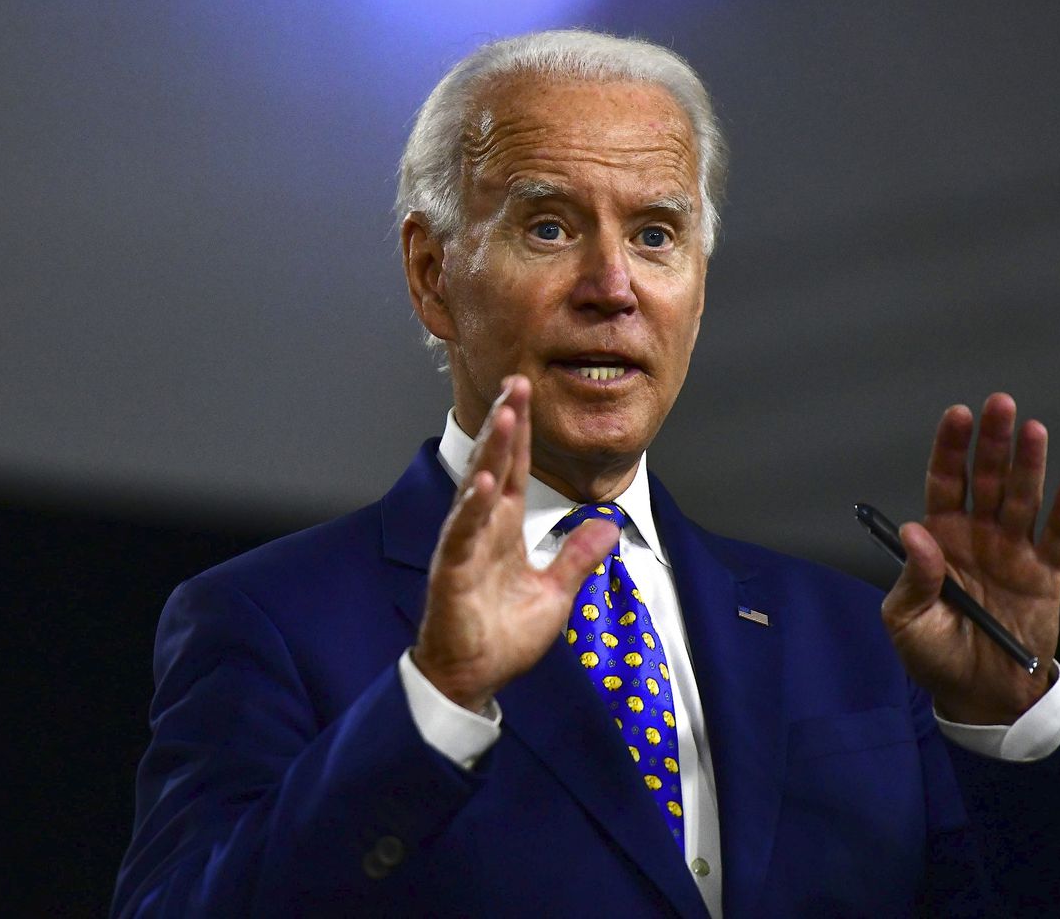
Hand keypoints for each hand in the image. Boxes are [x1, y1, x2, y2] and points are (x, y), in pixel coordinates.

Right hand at [412, 376, 622, 713]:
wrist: (473, 678)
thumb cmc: (502, 636)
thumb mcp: (555, 593)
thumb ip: (577, 556)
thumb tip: (607, 523)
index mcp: (503, 528)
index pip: (513, 468)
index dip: (520, 431)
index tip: (524, 390)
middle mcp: (482, 528)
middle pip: (495, 465)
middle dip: (505, 423)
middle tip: (516, 381)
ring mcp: (464, 547)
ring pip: (478, 489)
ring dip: (491, 453)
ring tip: (504, 416)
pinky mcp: (452, 573)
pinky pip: (463, 535)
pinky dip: (472, 509)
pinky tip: (483, 483)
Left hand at [881, 393, 1059, 723]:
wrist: (980, 693)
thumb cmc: (935, 654)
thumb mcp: (907, 621)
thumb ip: (912, 578)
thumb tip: (916, 533)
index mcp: (941, 540)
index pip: (946, 483)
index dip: (951, 450)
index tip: (957, 416)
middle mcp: (979, 536)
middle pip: (989, 479)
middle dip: (993, 442)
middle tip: (999, 404)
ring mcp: (1013, 552)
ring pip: (1023, 499)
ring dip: (1029, 465)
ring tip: (1033, 430)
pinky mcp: (1045, 575)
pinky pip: (1057, 538)